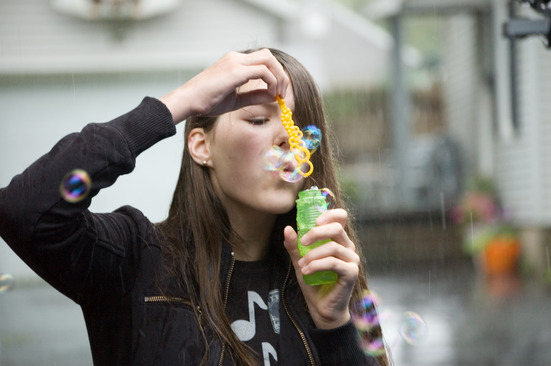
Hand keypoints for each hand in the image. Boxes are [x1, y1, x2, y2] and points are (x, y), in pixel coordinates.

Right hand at [160, 49, 289, 123]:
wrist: (188, 101)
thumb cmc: (206, 101)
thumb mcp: (236, 100)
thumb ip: (254, 96)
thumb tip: (273, 96)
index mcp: (234, 61)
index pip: (262, 59)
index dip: (275, 74)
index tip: (278, 93)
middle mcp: (235, 57)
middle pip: (269, 56)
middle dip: (280, 73)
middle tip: (282, 93)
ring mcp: (235, 62)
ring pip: (269, 60)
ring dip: (278, 76)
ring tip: (278, 94)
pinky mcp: (235, 71)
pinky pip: (263, 71)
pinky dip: (271, 81)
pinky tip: (270, 94)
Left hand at [283, 208, 359, 329]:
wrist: (322, 308)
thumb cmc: (314, 283)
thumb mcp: (301, 262)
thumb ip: (295, 246)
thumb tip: (288, 228)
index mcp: (338, 241)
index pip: (341, 218)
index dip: (329, 214)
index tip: (314, 221)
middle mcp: (348, 248)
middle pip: (337, 228)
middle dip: (316, 232)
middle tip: (302, 242)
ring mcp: (352, 260)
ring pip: (333, 246)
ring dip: (313, 255)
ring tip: (301, 265)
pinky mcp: (351, 273)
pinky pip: (333, 262)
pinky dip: (316, 265)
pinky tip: (306, 271)